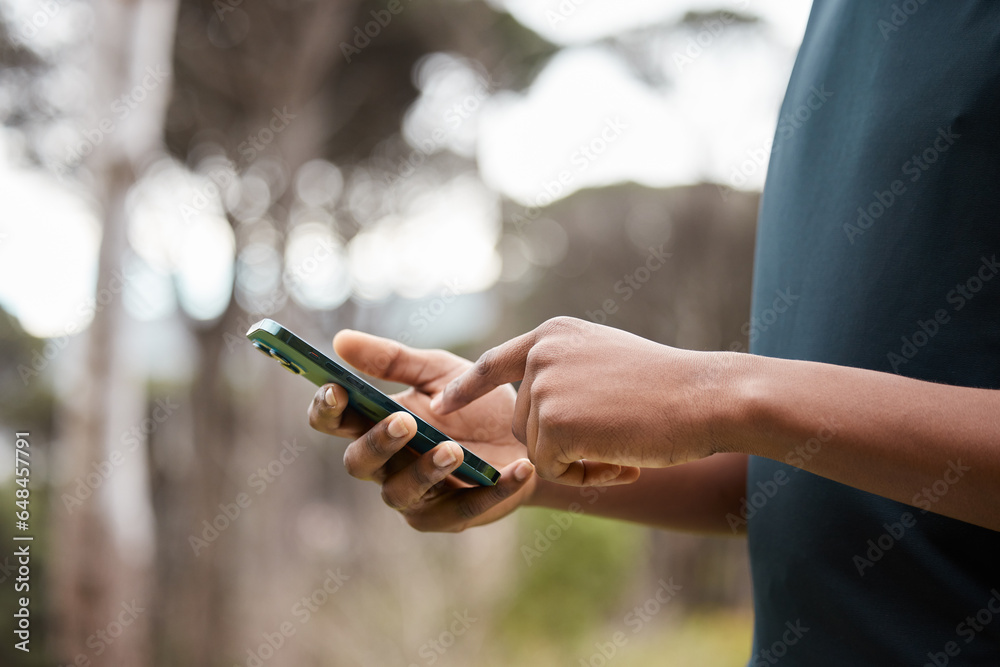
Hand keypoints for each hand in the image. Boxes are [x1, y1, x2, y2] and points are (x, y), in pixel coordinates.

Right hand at [307, 330, 535, 531]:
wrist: (526, 437)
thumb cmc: (474, 405)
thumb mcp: (439, 372)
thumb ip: (393, 360)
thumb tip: (341, 340)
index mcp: (376, 425)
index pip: (335, 422)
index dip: (327, 409)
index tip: (336, 389)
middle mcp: (387, 465)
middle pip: (358, 462)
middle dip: (378, 442)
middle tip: (405, 421)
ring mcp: (417, 496)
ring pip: (401, 493)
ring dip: (425, 470)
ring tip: (454, 449)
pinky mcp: (452, 516)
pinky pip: (465, 509)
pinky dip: (493, 491)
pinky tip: (517, 467)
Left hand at [432, 317, 734, 485]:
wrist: (706, 397)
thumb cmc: (668, 386)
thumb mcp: (606, 360)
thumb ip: (565, 372)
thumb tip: (532, 403)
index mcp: (553, 335)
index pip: (494, 362)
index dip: (467, 388)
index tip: (440, 405)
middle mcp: (541, 354)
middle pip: (522, 421)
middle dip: (561, 442)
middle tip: (615, 440)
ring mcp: (545, 386)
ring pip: (535, 448)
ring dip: (576, 460)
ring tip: (623, 445)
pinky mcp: (554, 422)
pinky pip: (549, 468)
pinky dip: (584, 474)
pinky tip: (621, 458)